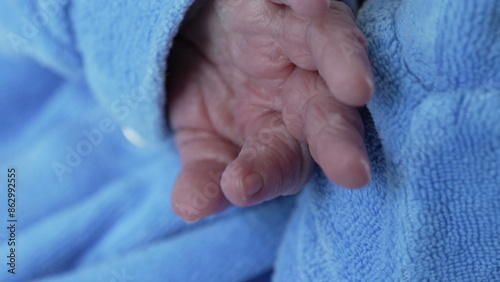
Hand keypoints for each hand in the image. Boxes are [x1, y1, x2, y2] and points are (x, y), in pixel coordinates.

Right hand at [167, 0, 373, 221]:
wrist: (195, 39)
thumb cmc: (209, 94)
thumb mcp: (200, 137)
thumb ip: (203, 174)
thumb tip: (189, 209)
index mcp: (282, 131)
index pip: (281, 160)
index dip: (265, 174)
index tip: (239, 186)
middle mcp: (301, 87)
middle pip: (325, 111)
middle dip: (335, 139)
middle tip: (350, 171)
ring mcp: (298, 37)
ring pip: (329, 44)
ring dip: (343, 62)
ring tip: (354, 88)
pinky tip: (315, 3)